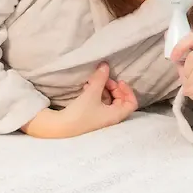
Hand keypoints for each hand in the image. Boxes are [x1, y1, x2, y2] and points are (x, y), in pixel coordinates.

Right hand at [21, 63, 137, 138]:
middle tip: (104, 79)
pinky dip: (97, 94)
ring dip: (103, 89)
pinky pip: (100, 103)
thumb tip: (105, 65)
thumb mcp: (92, 93)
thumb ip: (100, 78)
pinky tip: (87, 88)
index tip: (119, 81)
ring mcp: (101, 119)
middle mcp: (111, 118)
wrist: (61, 127)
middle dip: (114, 87)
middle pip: (121, 100)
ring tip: (93, 82)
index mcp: (116, 115)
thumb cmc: (80, 113)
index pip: (131, 103)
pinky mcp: (92, 117)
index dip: (128, 90)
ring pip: (109, 101)